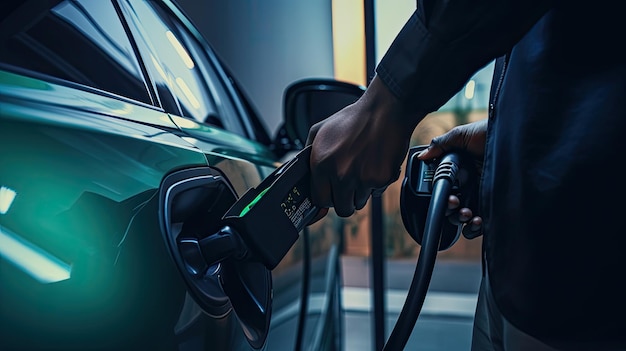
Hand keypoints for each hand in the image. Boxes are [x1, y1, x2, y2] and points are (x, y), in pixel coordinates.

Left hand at [306, 76, 419, 218]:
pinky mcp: (381, 179)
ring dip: (360, 192)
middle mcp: (340, 174)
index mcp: (322, 163)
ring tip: (363, 171)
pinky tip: (374, 166)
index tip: (331, 193)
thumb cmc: (354, 119)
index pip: (319, 200)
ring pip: (359, 203)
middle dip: (345, 200)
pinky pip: (377, 193)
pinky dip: (376, 184)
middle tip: (349, 186)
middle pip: (341, 208)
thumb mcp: (320, 129)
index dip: (326, 197)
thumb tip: (302, 169)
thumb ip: (308, 151)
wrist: (385, 110)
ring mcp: (362, 179)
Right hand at [418, 119, 487, 238]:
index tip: (448, 197)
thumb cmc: (490, 132)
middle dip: (450, 210)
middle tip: (455, 203)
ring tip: (467, 213)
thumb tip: (423, 156)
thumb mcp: (461, 135)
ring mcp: (481, 196)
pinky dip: (475, 227)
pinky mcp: (494, 204)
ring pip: (464, 217)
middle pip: (452, 207)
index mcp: (459, 172)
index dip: (442, 197)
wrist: (515, 135)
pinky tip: (477, 220)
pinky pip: (482, 222)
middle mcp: (469, 186)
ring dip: (461, 219)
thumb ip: (440, 145)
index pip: (444, 191)